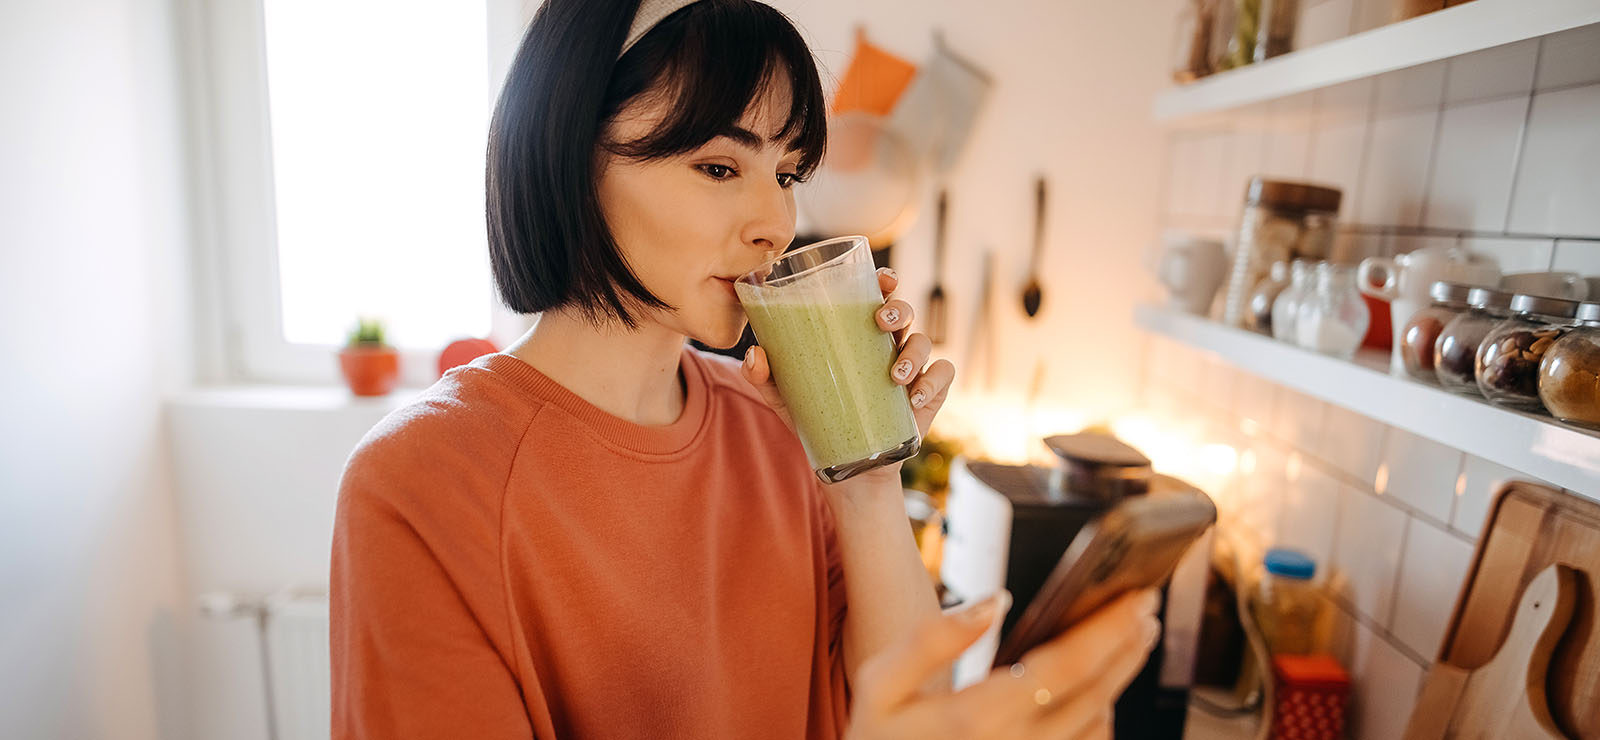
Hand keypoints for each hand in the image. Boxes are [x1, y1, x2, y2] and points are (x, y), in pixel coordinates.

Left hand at [740, 267, 954, 445]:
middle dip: (898, 309)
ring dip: (913, 353)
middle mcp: (889, 346)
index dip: (885, 282)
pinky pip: (943, 376)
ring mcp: (913, 369)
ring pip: (925, 342)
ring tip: (895, 377)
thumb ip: (765, 378)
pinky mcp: (930, 395)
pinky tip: (915, 399)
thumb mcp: (787, 400)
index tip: (882, 279)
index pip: (877, 298)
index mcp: (860, 336)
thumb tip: (755, 354)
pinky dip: (934, 382)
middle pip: (904, 312)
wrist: (850, 467)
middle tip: (880, 323)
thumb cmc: (820, 420)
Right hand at [845, 589, 1160, 739]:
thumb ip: (931, 639)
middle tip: (1145, 607)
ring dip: (1120, 679)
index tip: (1135, 596)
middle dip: (1128, 646)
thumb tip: (993, 602)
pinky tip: (1099, 689)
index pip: (1064, 668)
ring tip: (1130, 638)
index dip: (1108, 629)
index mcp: (977, 719)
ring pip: (1099, 726)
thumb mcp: (879, 684)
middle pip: (1097, 695)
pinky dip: (1101, 715)